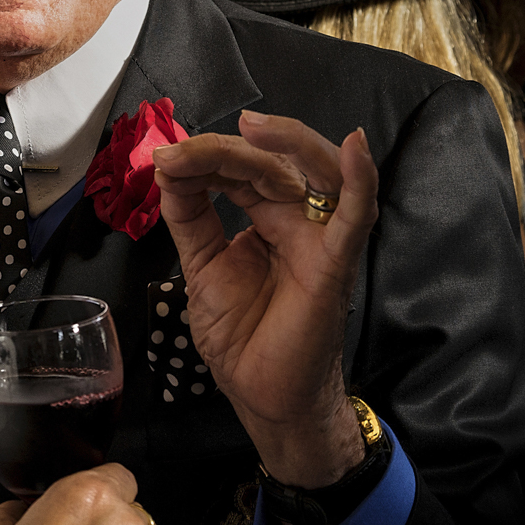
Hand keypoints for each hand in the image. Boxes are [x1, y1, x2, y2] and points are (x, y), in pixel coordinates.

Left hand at [151, 111, 378, 491]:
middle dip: (228, 149)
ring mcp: (320, 238)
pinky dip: (360, 180)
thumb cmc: (243, 337)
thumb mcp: (202, 265)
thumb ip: (190, 217)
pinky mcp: (336, 263)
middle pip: (274, 163)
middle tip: (184, 150)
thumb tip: (168, 167)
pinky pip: (356, 217)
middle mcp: (298, 219)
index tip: (164, 158)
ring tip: (253, 128)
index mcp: (266, 217)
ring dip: (289, 142)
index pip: (241, 169)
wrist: (263, 397)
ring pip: (318, 172)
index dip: (204, 157)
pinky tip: (355, 147)